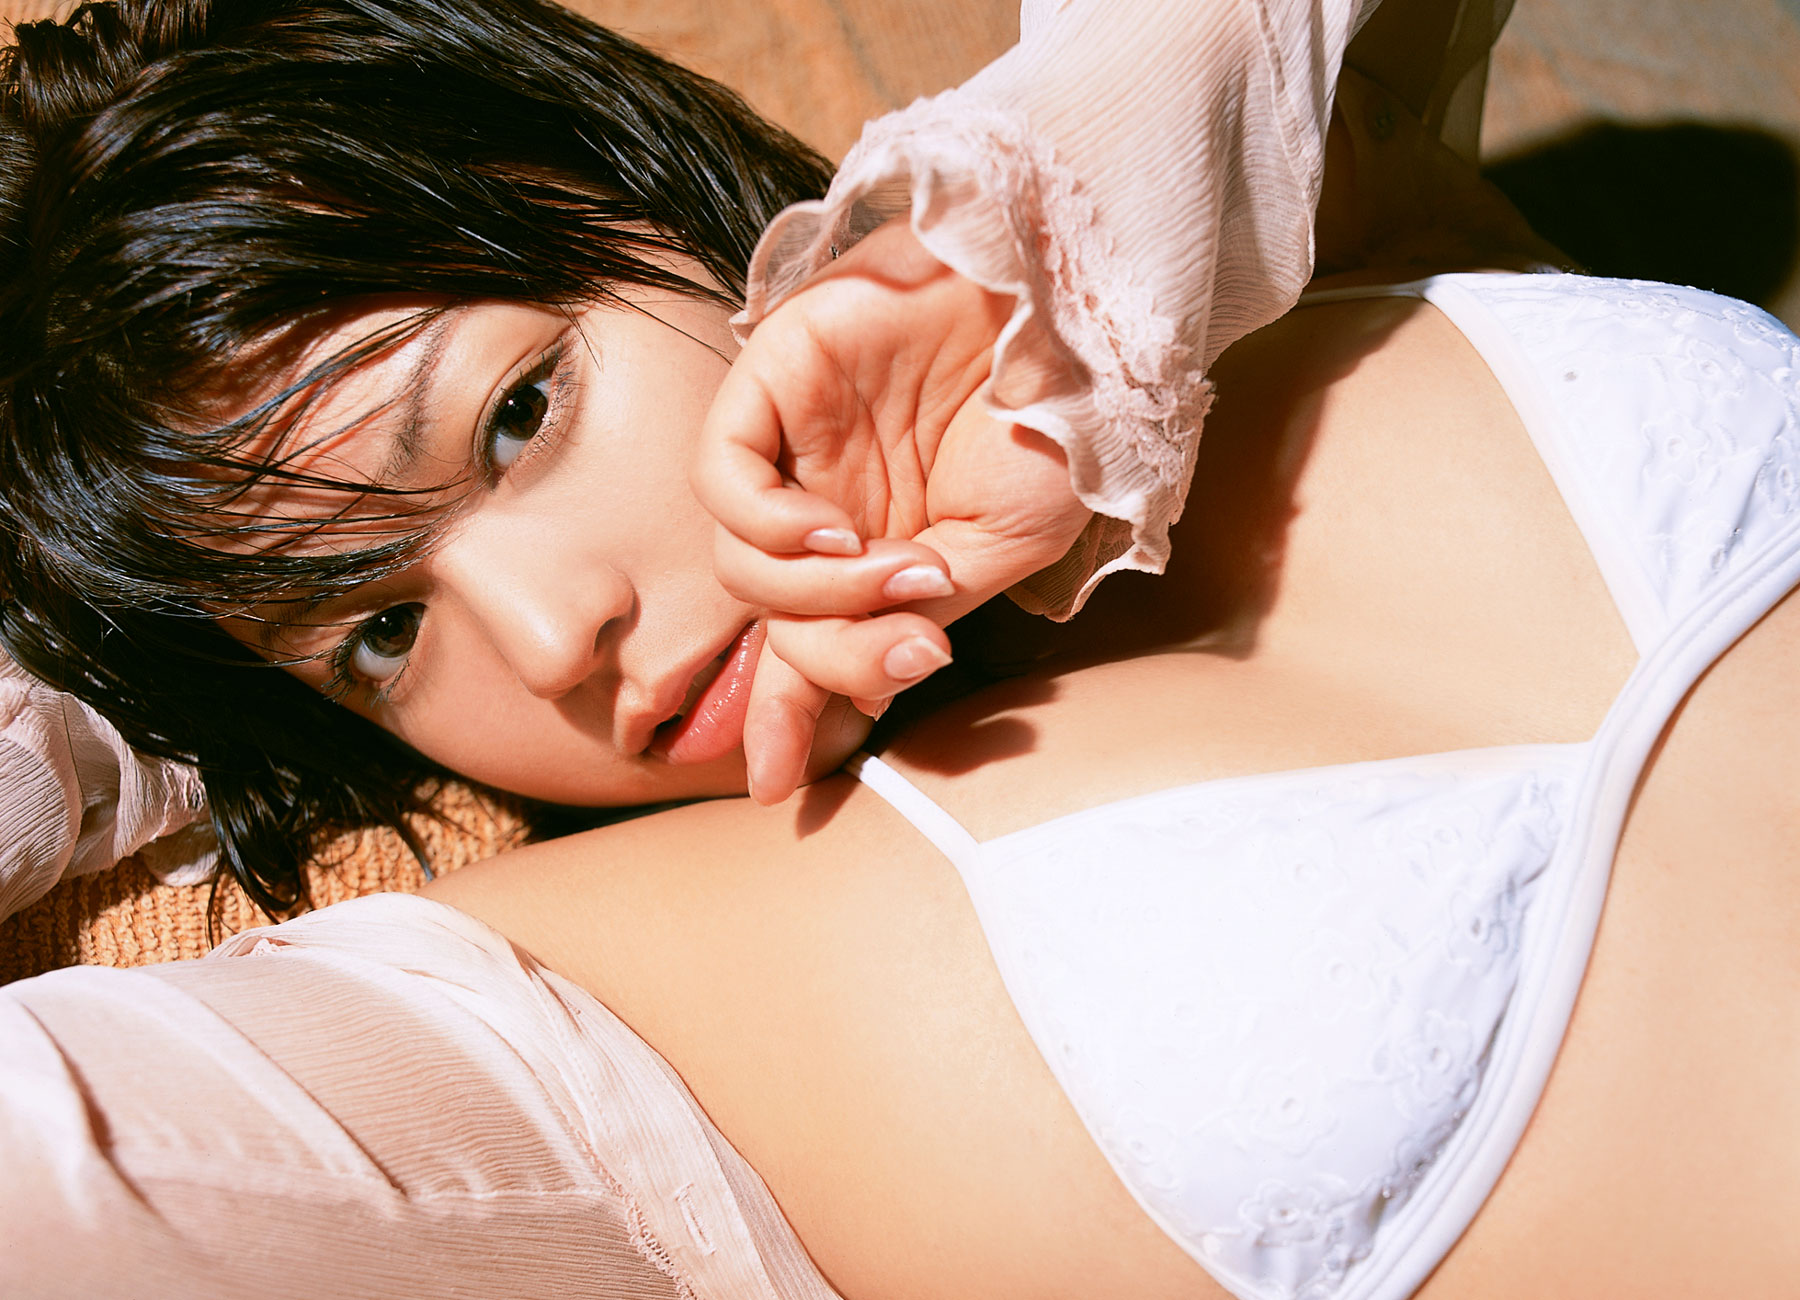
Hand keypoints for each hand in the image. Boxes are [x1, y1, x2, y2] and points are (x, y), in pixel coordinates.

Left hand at [695, 220, 1089, 802]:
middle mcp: (826, 504)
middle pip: (770, 616)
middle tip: (910, 647)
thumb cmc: (1050, 421)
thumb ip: (914, 617)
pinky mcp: (772, 382)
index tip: (778, 785)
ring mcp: (795, 447)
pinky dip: (771, 527)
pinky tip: (837, 532)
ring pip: (740, 563)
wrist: (1067, 310)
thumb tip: (862, 690)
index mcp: (877, 548)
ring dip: (815, 595)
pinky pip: (722, 481)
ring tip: (897, 572)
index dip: (782, 712)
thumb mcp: (1000, 549)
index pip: (804, 640)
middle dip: (829, 657)